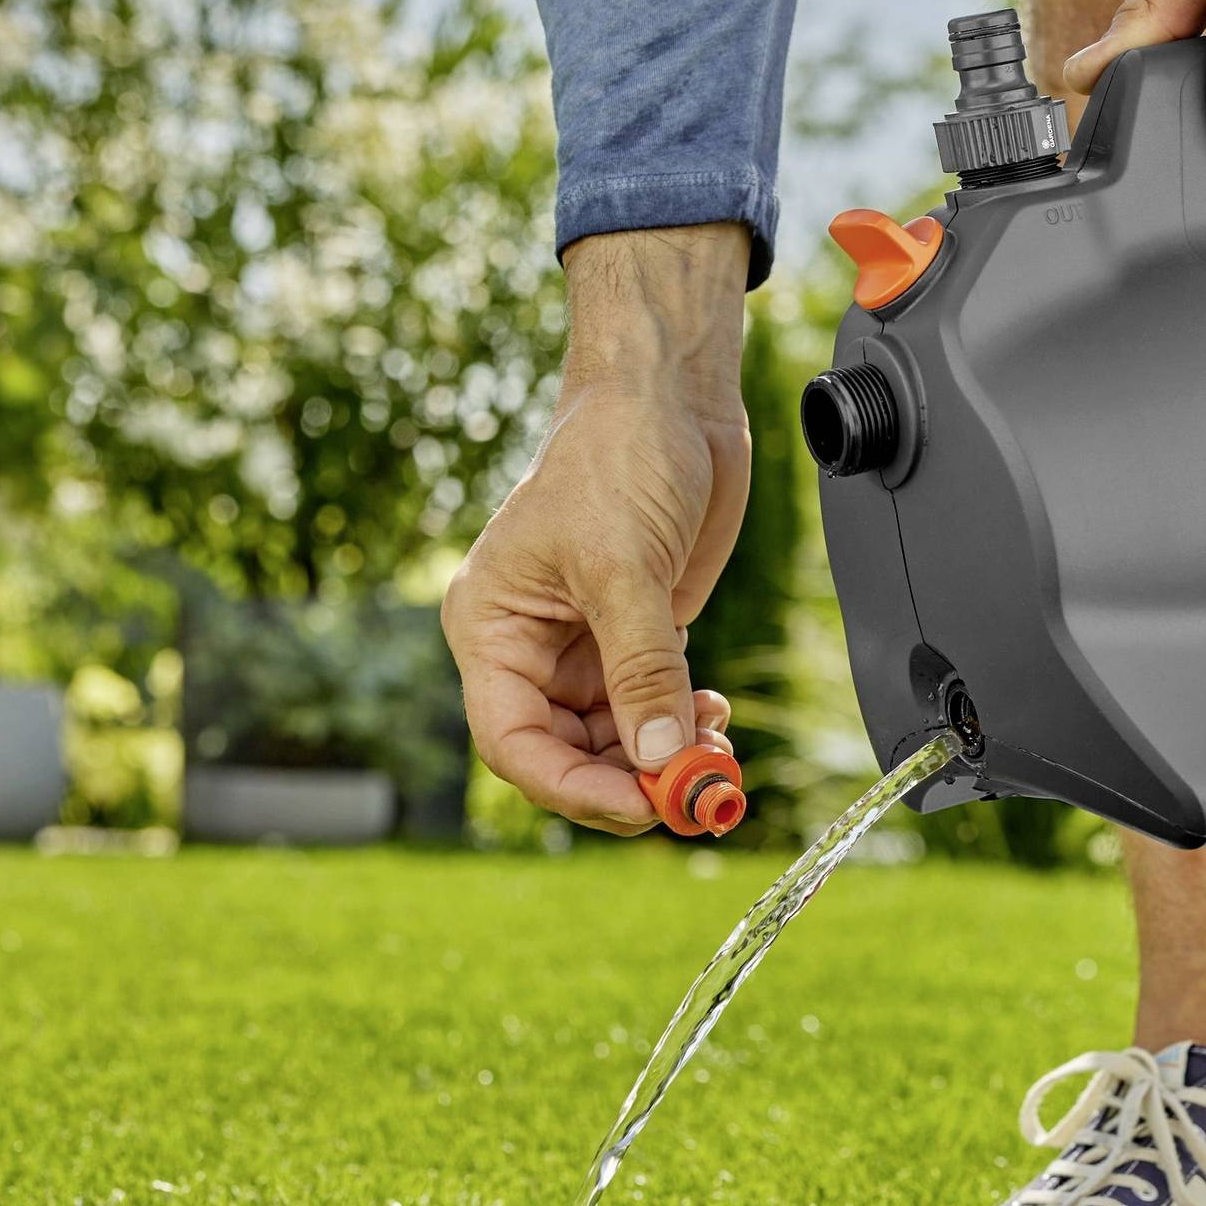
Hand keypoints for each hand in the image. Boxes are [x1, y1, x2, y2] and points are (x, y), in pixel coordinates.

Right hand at [443, 226, 750, 832]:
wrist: (670, 398)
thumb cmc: (617, 456)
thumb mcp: (624, 569)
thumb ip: (642, 671)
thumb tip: (660, 759)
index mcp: (491, 628)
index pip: (514, 740)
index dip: (572, 787)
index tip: (639, 807)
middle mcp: (529, 646)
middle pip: (567, 751)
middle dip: (630, 778)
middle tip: (696, 795)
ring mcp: (585, 645)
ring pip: (615, 739)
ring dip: (664, 756)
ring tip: (714, 750)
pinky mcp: (637, 636)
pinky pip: (652, 707)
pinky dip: (683, 726)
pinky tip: (714, 716)